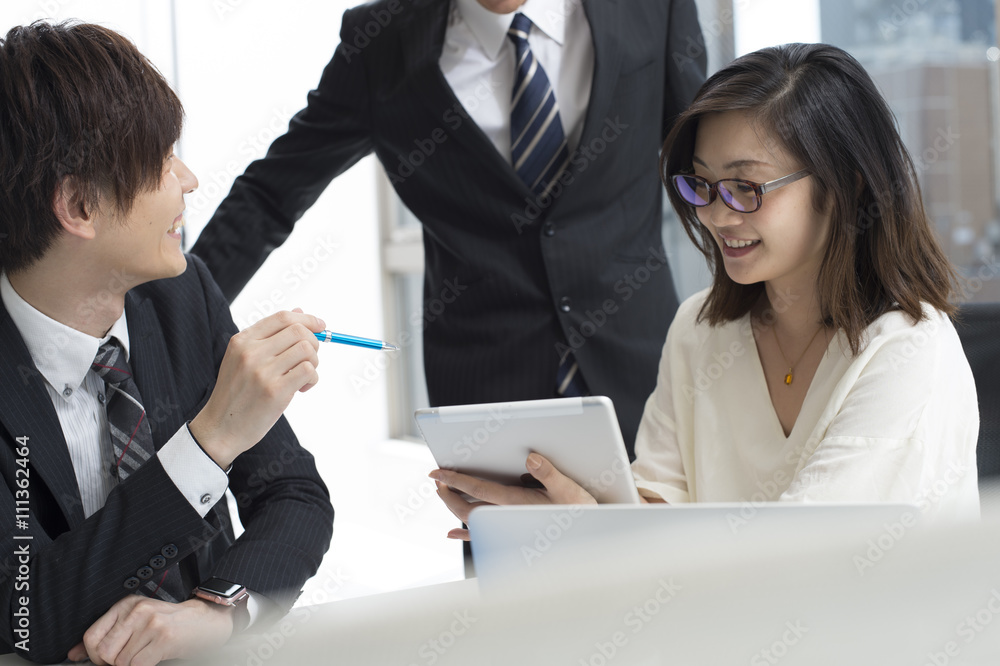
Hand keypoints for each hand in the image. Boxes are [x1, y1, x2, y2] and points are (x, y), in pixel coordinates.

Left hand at [67, 596, 233, 665]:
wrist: (207, 621)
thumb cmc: (170, 624)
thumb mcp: (136, 623)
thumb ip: (106, 636)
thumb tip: (74, 654)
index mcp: (126, 605)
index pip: (91, 636)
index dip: (94, 655)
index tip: (106, 660)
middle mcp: (137, 610)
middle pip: (104, 652)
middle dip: (112, 664)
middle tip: (129, 659)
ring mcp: (151, 623)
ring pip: (121, 662)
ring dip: (132, 664)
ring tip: (146, 655)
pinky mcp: (164, 638)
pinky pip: (137, 665)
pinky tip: (154, 658)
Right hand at [190, 308, 323, 468]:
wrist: (220, 428)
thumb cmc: (237, 393)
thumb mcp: (243, 359)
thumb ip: (270, 336)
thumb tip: (300, 311)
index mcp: (242, 341)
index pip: (282, 317)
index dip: (307, 319)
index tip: (321, 326)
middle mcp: (251, 352)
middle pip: (299, 331)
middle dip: (314, 342)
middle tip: (311, 358)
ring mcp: (262, 371)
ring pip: (307, 349)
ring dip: (314, 362)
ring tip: (303, 376)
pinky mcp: (275, 391)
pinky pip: (308, 371)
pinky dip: (312, 378)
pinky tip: (302, 388)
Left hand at [429, 452, 596, 539]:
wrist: (588, 538)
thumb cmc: (580, 511)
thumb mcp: (568, 488)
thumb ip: (549, 473)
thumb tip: (531, 459)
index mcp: (517, 503)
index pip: (478, 490)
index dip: (456, 480)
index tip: (437, 473)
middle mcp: (508, 517)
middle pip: (467, 507)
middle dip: (449, 493)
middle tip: (437, 480)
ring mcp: (508, 526)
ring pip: (473, 519)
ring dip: (454, 506)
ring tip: (443, 492)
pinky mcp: (512, 532)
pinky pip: (483, 534)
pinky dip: (465, 533)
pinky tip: (453, 533)